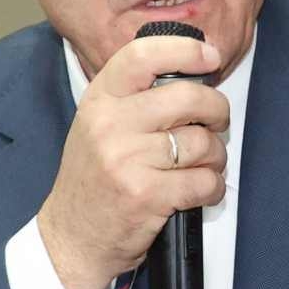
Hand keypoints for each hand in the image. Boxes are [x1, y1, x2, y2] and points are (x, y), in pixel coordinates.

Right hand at [37, 32, 231, 288]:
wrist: (72, 238)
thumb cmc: (95, 180)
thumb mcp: (99, 126)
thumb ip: (135, 98)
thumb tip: (192, 70)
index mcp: (100, 100)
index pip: (142, 55)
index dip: (185, 50)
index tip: (210, 56)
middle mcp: (110, 124)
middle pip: (188, 97)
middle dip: (217, 110)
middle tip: (217, 122)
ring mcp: (126, 159)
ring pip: (202, 142)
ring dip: (216, 157)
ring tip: (204, 166)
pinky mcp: (146, 195)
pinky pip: (204, 181)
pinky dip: (213, 187)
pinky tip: (201, 191)